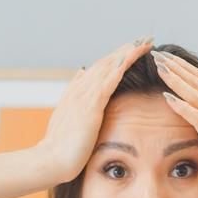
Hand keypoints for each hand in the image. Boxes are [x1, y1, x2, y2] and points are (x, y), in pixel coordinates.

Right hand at [38, 37, 152, 183]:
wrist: (51, 160)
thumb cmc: (61, 146)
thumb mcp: (68, 116)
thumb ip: (74, 94)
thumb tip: (80, 73)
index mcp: (78, 91)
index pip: (101, 68)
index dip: (117, 57)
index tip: (133, 48)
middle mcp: (81, 87)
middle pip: (107, 61)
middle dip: (127, 48)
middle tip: (146, 38)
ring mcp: (85, 95)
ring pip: (110, 66)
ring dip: (129, 52)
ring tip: (146, 42)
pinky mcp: (90, 105)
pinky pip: (109, 80)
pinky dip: (121, 66)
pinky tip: (133, 56)